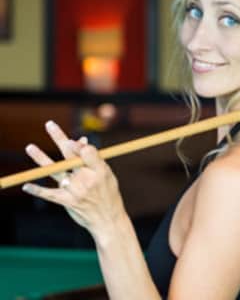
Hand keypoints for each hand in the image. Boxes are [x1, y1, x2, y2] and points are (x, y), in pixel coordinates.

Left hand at [22, 121, 125, 236]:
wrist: (107, 220)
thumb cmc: (107, 193)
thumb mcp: (106, 175)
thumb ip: (92, 159)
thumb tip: (80, 141)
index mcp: (100, 170)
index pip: (87, 152)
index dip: (77, 144)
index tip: (71, 140)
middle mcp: (87, 179)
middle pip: (70, 155)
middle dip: (60, 138)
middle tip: (49, 124)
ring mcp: (76, 191)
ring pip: (55, 171)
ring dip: (41, 158)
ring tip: (30, 147)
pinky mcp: (67, 201)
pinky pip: (49, 193)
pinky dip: (37, 190)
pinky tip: (26, 186)